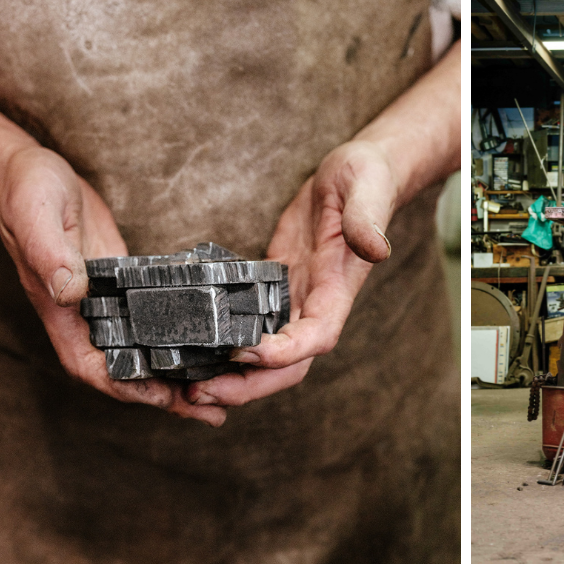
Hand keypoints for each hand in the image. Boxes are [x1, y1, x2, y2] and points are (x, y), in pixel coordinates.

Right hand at [0, 143, 222, 424]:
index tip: (163, 401)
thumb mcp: (37, 217)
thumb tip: (71, 292)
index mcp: (59, 309)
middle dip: (162, 393)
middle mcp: (82, 313)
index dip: (126, 388)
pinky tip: (210, 340)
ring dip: (176, 369)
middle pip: (123, 367)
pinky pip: (150, 317)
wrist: (30, 170)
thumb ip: (50, 255)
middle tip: (212, 411)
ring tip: (221, 388)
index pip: (91, 365)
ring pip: (141, 346)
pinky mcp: (121, 281)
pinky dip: (176, 332)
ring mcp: (103, 299)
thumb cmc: (27, 191)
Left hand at [186, 139, 400, 410]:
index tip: (246, 350)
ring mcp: (294, 298)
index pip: (317, 337)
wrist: (357, 172)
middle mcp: (317, 302)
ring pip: (266, 356)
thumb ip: (368, 219)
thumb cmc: (367, 177)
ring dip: (231, 376)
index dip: (284, 354)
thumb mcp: (366, 188)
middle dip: (247, 384)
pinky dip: (224, 345)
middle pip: (287, 365)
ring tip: (187, 384)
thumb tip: (376, 249)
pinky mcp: (274, 286)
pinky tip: (190, 348)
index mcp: (340, 286)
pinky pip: (250, 328)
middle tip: (199, 392)